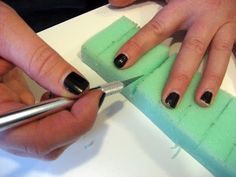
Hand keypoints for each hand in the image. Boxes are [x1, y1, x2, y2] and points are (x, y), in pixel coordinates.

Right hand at [0, 2, 103, 159]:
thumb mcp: (7, 34)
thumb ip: (42, 61)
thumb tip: (77, 86)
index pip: (36, 139)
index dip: (73, 124)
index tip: (93, 98)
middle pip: (45, 144)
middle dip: (75, 121)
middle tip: (90, 95)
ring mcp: (4, 122)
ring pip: (46, 138)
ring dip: (69, 118)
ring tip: (74, 91)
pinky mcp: (12, 113)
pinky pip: (41, 125)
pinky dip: (59, 112)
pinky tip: (58, 93)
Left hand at [109, 0, 235, 107]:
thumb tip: (114, 2)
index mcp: (182, 6)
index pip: (156, 29)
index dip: (138, 46)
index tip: (122, 63)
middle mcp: (204, 17)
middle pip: (192, 48)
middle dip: (181, 75)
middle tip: (169, 99)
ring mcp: (224, 26)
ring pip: (219, 54)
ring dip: (210, 79)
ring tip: (202, 101)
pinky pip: (235, 52)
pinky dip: (230, 71)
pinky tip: (222, 91)